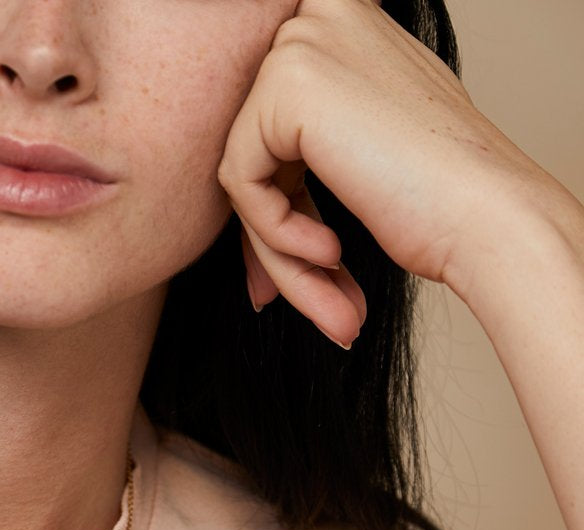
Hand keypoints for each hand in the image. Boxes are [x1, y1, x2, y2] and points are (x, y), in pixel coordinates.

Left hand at [218, 0, 536, 348]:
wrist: (488, 216)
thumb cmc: (442, 197)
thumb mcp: (360, 160)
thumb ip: (303, 159)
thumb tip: (256, 199)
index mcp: (340, 27)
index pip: (275, 134)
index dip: (281, 213)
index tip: (306, 273)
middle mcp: (316, 19)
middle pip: (255, 154)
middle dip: (276, 241)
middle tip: (319, 303)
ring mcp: (300, 46)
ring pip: (244, 174)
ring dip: (280, 252)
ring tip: (332, 302)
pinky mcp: (284, 86)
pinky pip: (240, 181)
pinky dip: (275, 234)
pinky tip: (331, 253)